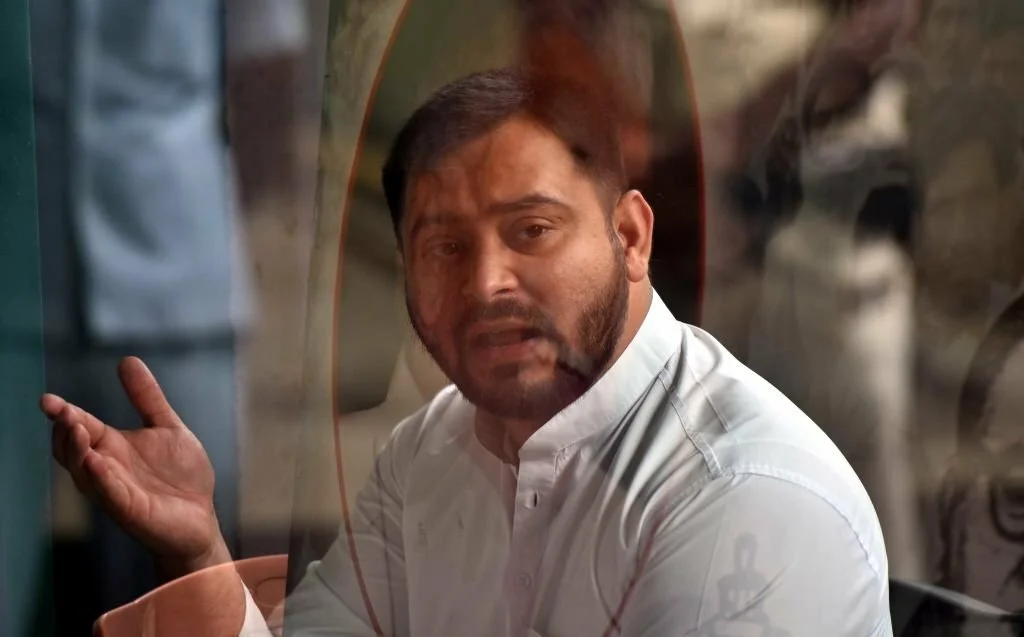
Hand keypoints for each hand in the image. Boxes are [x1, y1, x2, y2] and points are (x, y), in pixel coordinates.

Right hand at [41, 357, 230, 577]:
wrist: (201, 515)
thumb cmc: (181, 475)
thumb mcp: (167, 427)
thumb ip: (147, 397)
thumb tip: (127, 360)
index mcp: (111, 446)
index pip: (79, 426)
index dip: (63, 413)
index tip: (47, 400)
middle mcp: (105, 468)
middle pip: (71, 449)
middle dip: (65, 431)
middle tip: (64, 412)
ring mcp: (114, 490)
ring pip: (83, 472)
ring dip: (77, 451)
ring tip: (77, 429)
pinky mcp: (128, 510)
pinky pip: (109, 493)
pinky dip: (101, 477)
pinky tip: (96, 461)